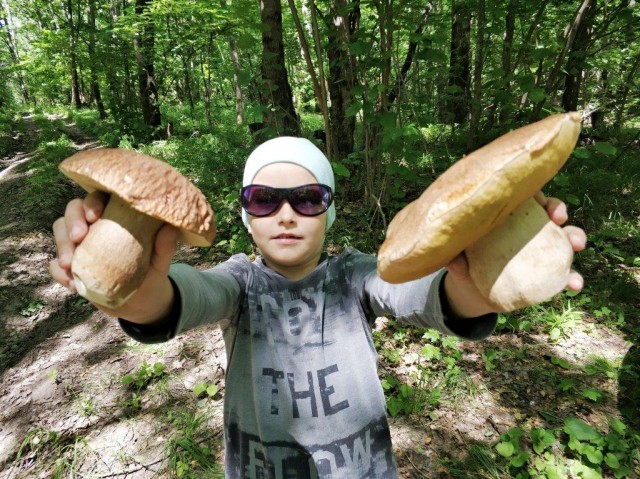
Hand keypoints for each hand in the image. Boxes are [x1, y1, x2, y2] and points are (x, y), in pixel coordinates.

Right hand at [50, 191, 178, 322]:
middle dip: (71, 221)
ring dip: (62, 246)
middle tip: (79, 237)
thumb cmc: (152, 274)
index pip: (99, 198)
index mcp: (116, 217)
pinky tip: (72, 283)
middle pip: (73, 210)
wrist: (141, 303)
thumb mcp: (160, 262)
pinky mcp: (71, 267)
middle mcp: (95, 226)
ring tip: (70, 264)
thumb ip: (164, 247)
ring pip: (59, 232)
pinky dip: (59, 273)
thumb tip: (170, 228)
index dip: (92, 202)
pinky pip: (56, 266)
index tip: (95, 216)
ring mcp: (80, 246)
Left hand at [445, 195, 586, 316]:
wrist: (473, 294)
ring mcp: (540, 250)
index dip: (534, 195)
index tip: (539, 201)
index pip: (523, 198)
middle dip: (559, 210)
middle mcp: (527, 229)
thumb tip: (452, 259)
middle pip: (548, 212)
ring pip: (564, 238)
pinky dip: (573, 277)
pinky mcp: (547, 273)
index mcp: (506, 217)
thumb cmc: (465, 266)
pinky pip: (564, 273)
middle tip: (560, 219)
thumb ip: (456, 260)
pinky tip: (576, 284)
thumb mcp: (458, 262)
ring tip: (576, 246)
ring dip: (575, 237)